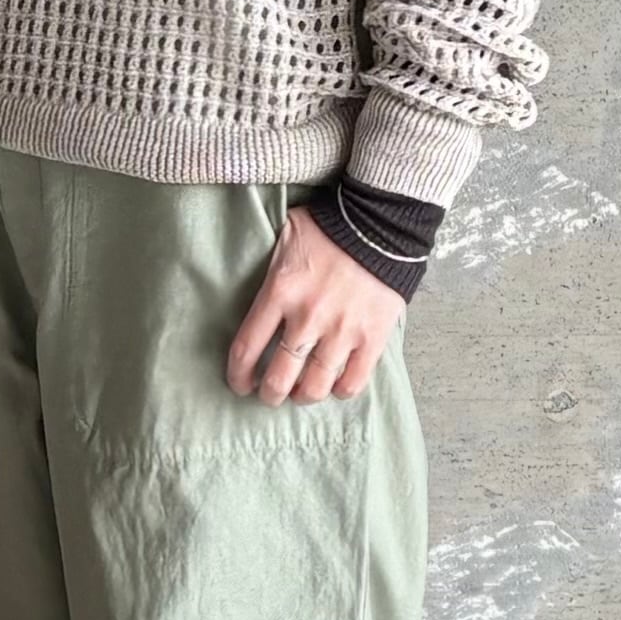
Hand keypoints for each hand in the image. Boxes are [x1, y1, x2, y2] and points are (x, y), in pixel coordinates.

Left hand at [228, 203, 401, 404]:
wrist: (381, 222)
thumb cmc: (330, 226)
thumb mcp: (285, 234)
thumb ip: (269, 264)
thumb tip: (246, 268)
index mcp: (280, 292)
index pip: (246, 348)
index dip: (238, 375)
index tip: (240, 383)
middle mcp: (308, 317)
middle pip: (279, 377)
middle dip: (270, 394)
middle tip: (270, 395)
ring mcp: (342, 331)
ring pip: (315, 386)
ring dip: (304, 396)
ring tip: (302, 394)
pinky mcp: (372, 338)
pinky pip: (353, 382)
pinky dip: (340, 391)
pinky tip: (335, 386)